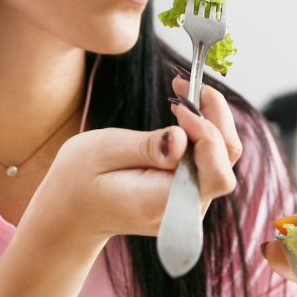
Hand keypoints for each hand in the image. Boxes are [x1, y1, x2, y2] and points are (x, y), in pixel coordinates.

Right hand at [31, 69, 241, 242]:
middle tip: (185, 85)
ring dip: (210, 117)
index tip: (180, 105)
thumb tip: (182, 138)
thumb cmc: (79, 180)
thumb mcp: (104, 153)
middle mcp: (184, 209)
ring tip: (184, 89)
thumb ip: (146, 147)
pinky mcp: (187, 191)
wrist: (70, 211)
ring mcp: (189, 202)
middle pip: (225, 161)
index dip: (207, 134)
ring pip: (222, 156)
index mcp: (164, 204)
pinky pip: (208, 157)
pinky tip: (183, 109)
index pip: (215, 173)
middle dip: (214, 115)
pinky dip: (202, 127)